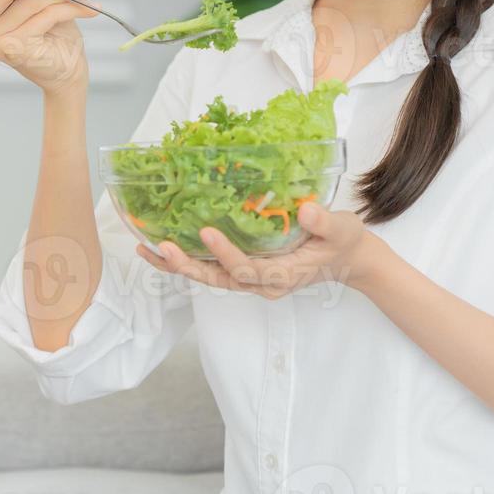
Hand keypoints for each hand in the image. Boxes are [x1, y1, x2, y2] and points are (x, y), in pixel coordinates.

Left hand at [135, 201, 384, 298]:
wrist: (347, 258)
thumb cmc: (343, 241)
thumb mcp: (342, 229)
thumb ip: (325, 222)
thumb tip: (306, 211)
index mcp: (283, 275)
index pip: (248, 269)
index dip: (226, 254)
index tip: (206, 232)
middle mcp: (262, 283)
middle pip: (219, 279)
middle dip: (189, 266)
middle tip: (160, 248)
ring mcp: (252, 279)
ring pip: (210, 277)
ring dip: (179, 265)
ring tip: (147, 249)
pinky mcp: (245, 270)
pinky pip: (212, 269)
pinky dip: (187, 260)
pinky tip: (163, 247)